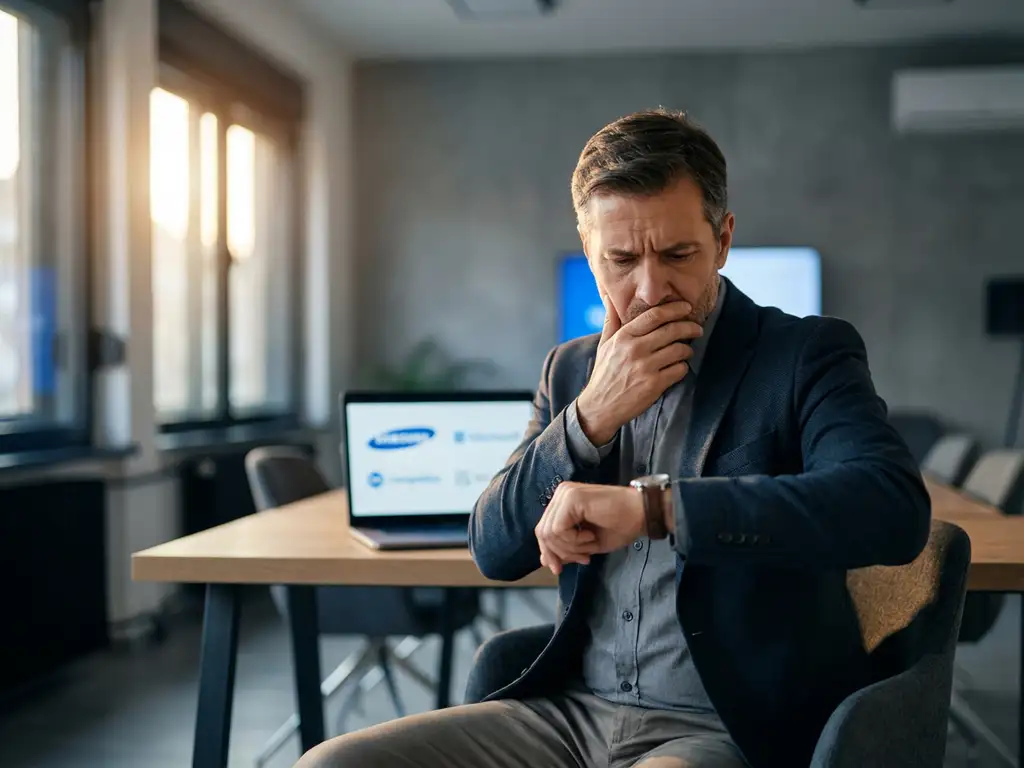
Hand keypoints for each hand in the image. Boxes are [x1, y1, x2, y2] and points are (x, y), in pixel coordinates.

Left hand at [535, 481, 644, 574]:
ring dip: (571, 548)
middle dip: (560, 553)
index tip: (560, 568)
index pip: (543, 530)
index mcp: (563, 501)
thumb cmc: (620, 525)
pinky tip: (591, 537)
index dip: (549, 552)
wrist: (642, 513)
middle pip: (542, 532)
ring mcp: (565, 494)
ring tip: (591, 544)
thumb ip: (564, 548)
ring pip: (549, 533)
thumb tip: (544, 561)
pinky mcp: (572, 498)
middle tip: (582, 559)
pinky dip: (574, 541)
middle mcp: (561, 493)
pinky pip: (559, 529)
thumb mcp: (586, 543)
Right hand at [576, 295, 701, 445]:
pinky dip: (683, 367)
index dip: (674, 309)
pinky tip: (679, 367)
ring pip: (679, 350)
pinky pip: (679, 370)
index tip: (686, 307)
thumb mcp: (604, 345)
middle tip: (697, 328)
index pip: (654, 316)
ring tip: (686, 350)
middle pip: (671, 330)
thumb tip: (609, 296)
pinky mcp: (654, 384)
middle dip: (689, 327)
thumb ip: (611, 320)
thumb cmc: (604, 374)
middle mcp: (635, 349)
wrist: (600, 407)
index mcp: (623, 337)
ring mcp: (645, 367)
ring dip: (687, 349)